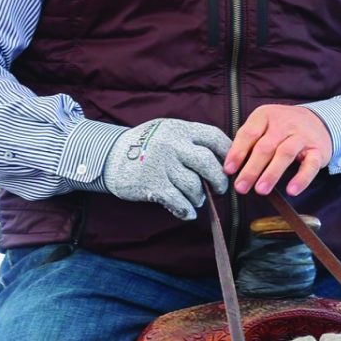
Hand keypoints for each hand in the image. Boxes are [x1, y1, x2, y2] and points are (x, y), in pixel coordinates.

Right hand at [102, 117, 231, 220]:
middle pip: (208, 163)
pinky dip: (186, 210)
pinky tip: (186, 211)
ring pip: (194, 186)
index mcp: (179, 129)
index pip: (214, 137)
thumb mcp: (167, 131)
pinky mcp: (153, 184)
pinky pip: (179, 202)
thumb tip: (223, 157)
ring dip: (199, 197)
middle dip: (219, 180)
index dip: (228, 153)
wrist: (110, 157)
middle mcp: (172, 144)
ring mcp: (162, 164)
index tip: (230, 167)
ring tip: (196, 199)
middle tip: (219, 189)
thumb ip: (190, 140)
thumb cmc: (145, 147)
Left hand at [224, 103, 332, 198]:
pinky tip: (291, 191)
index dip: (238, 152)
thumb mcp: (264, 126)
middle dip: (251, 169)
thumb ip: (249, 142)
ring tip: (261, 190)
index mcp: (266, 116)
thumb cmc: (283, 128)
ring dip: (272, 173)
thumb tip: (231, 167)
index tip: (229, 170)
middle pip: (265, 146)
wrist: (319, 120)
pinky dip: (301, 179)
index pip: (249, 133)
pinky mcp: (318, 150)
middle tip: (241, 187)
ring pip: (285, 154)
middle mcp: (284, 123)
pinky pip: (310, 165)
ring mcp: (302, 136)